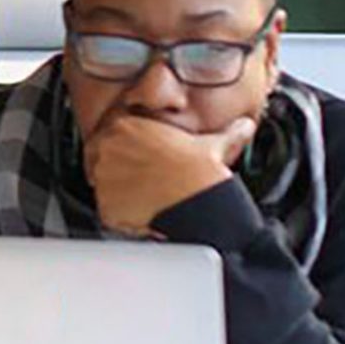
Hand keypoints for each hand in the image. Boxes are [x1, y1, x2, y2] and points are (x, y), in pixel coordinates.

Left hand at [85, 112, 255, 235]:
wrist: (199, 201)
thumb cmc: (202, 172)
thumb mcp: (213, 143)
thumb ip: (227, 131)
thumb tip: (244, 126)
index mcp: (125, 126)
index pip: (108, 137)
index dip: (123, 153)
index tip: (136, 163)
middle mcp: (107, 148)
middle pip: (99, 160)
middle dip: (118, 172)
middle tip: (141, 184)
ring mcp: (103, 177)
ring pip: (103, 187)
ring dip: (119, 195)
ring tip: (146, 200)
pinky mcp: (105, 205)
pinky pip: (108, 213)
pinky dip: (122, 218)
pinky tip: (144, 216)